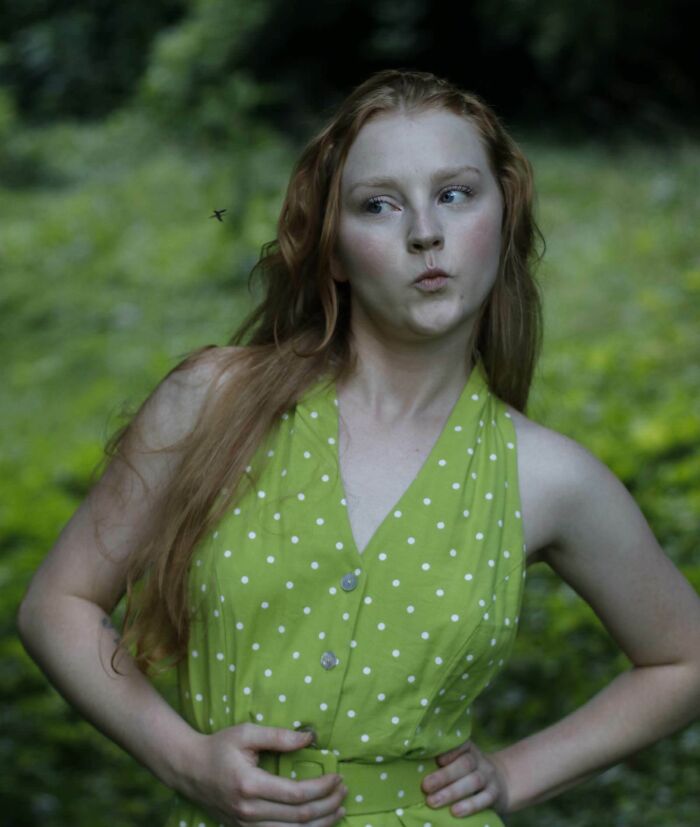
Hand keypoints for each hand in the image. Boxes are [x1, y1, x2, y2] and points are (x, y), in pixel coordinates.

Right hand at [177, 723, 347, 826]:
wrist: (189, 770)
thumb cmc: (219, 747)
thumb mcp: (246, 733)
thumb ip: (279, 736)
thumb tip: (310, 738)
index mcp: (250, 785)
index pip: (296, 794)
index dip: (322, 788)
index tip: (337, 776)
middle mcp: (248, 811)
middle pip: (299, 818)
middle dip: (328, 806)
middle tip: (344, 791)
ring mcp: (245, 826)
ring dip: (321, 824)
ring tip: (339, 809)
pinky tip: (318, 825)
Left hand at [420, 739, 510, 817]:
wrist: (502, 782)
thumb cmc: (467, 772)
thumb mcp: (458, 761)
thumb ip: (442, 761)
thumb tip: (414, 765)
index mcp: (467, 748)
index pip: (460, 744)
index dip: (448, 750)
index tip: (435, 759)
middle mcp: (479, 760)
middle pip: (464, 764)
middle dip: (443, 776)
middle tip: (425, 786)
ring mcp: (489, 776)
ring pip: (473, 781)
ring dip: (452, 792)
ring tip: (433, 802)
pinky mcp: (495, 794)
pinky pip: (484, 799)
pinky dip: (469, 806)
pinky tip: (455, 812)